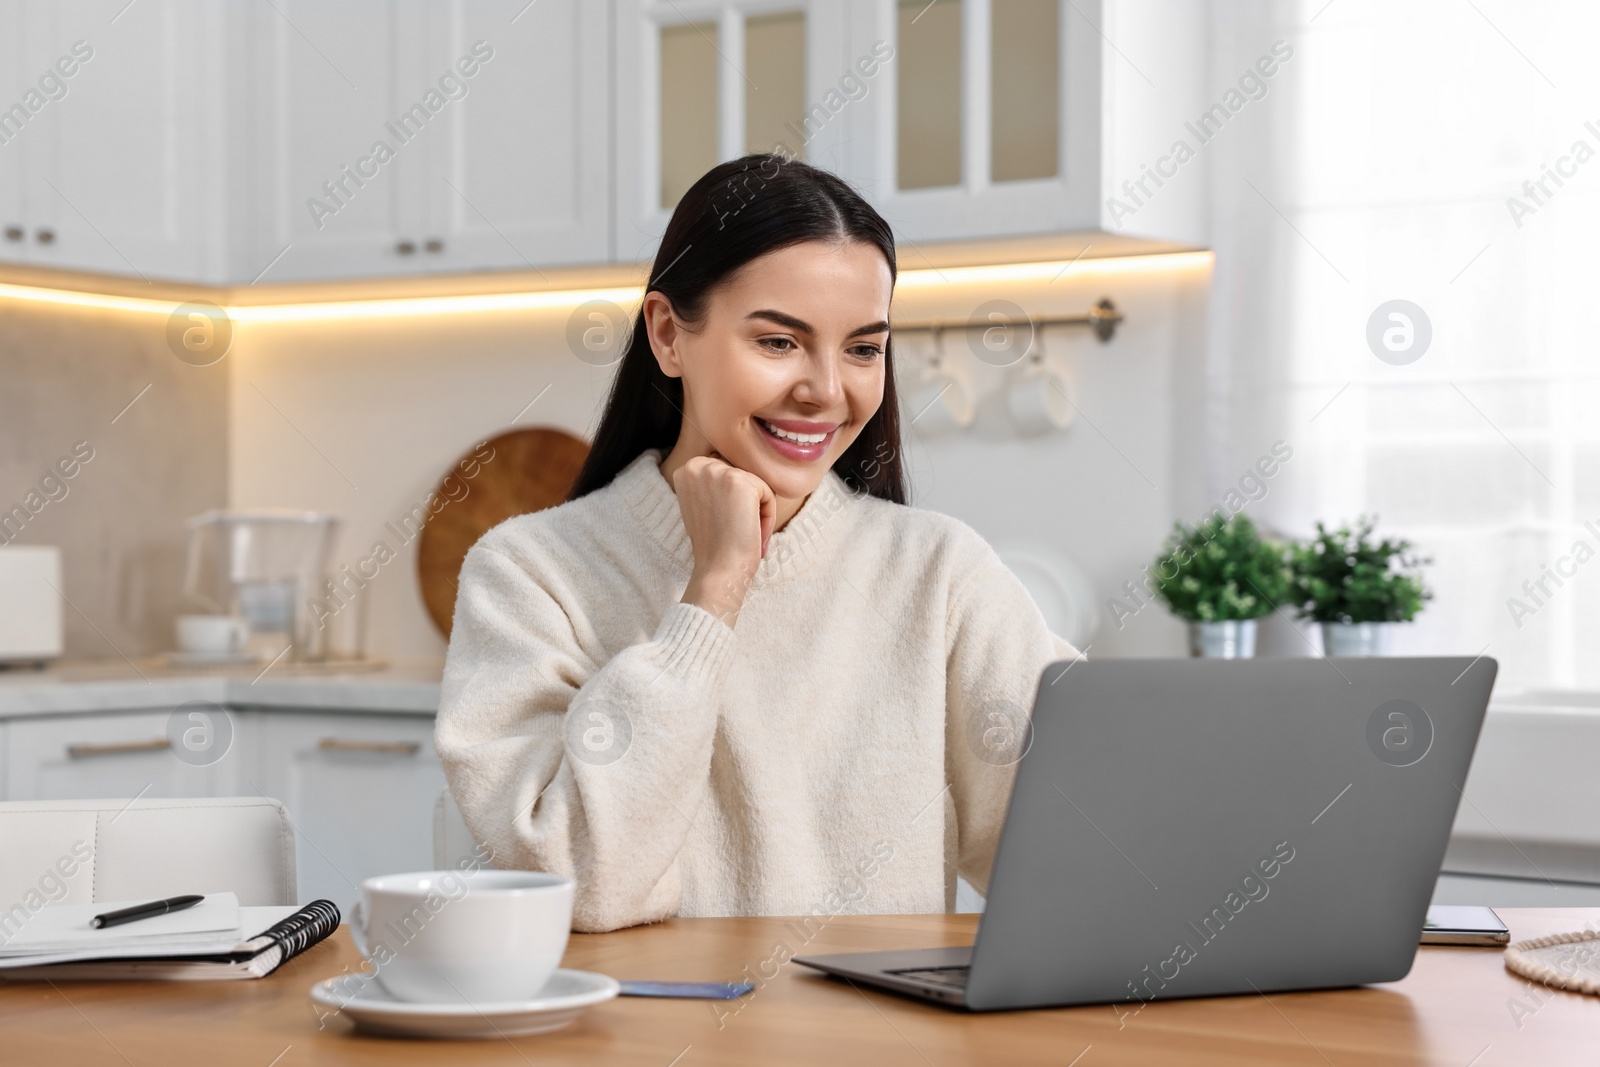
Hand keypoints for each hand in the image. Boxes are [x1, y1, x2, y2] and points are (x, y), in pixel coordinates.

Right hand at [672, 453, 775, 627]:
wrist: (718, 569)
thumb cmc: (714, 544)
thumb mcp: (701, 505)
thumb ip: (712, 484)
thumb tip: (733, 473)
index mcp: (686, 469)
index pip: (727, 472)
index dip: (732, 502)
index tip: (727, 525)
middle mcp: (697, 464)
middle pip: (742, 475)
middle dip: (747, 505)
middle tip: (738, 532)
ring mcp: (716, 470)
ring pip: (756, 484)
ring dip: (758, 512)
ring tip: (746, 534)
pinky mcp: (737, 480)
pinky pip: (767, 492)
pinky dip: (767, 516)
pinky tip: (753, 533)